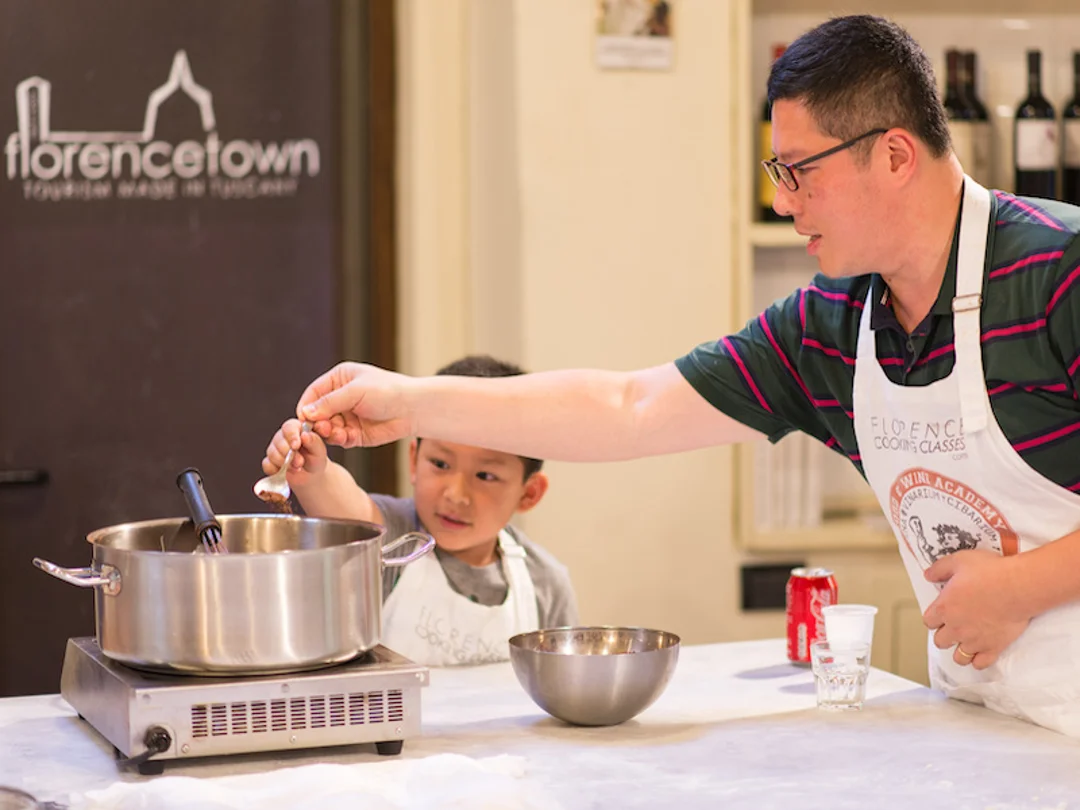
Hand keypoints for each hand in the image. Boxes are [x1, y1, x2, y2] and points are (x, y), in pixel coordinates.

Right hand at [262, 418, 328, 486]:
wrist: (311, 475)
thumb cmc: (315, 458)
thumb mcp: (319, 450)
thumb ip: (314, 441)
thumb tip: (304, 435)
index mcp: (297, 429)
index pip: (289, 427)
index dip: (291, 436)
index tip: (296, 446)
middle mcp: (283, 436)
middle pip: (278, 441)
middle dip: (289, 454)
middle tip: (300, 462)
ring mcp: (275, 448)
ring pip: (272, 453)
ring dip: (285, 463)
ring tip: (297, 467)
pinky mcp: (270, 461)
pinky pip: (267, 464)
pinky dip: (276, 470)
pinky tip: (286, 471)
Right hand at [296, 362, 412, 447]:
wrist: (413, 408)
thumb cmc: (388, 391)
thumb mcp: (356, 391)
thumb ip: (330, 402)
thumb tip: (306, 413)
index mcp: (339, 379)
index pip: (314, 394)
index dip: (307, 407)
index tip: (304, 419)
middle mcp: (341, 398)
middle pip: (318, 414)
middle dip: (318, 423)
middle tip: (323, 428)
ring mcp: (348, 416)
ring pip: (328, 429)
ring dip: (329, 433)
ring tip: (337, 433)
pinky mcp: (355, 433)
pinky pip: (340, 439)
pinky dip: (341, 440)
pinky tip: (347, 438)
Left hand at [922, 549, 1029, 669]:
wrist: (1017, 587)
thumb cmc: (989, 573)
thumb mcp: (958, 561)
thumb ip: (939, 569)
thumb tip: (928, 575)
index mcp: (944, 608)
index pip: (928, 621)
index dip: (934, 618)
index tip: (941, 613)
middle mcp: (956, 628)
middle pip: (940, 641)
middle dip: (945, 635)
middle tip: (954, 627)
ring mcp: (974, 640)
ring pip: (959, 657)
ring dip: (960, 650)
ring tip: (966, 642)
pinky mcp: (994, 647)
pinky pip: (980, 664)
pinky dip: (979, 660)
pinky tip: (982, 652)